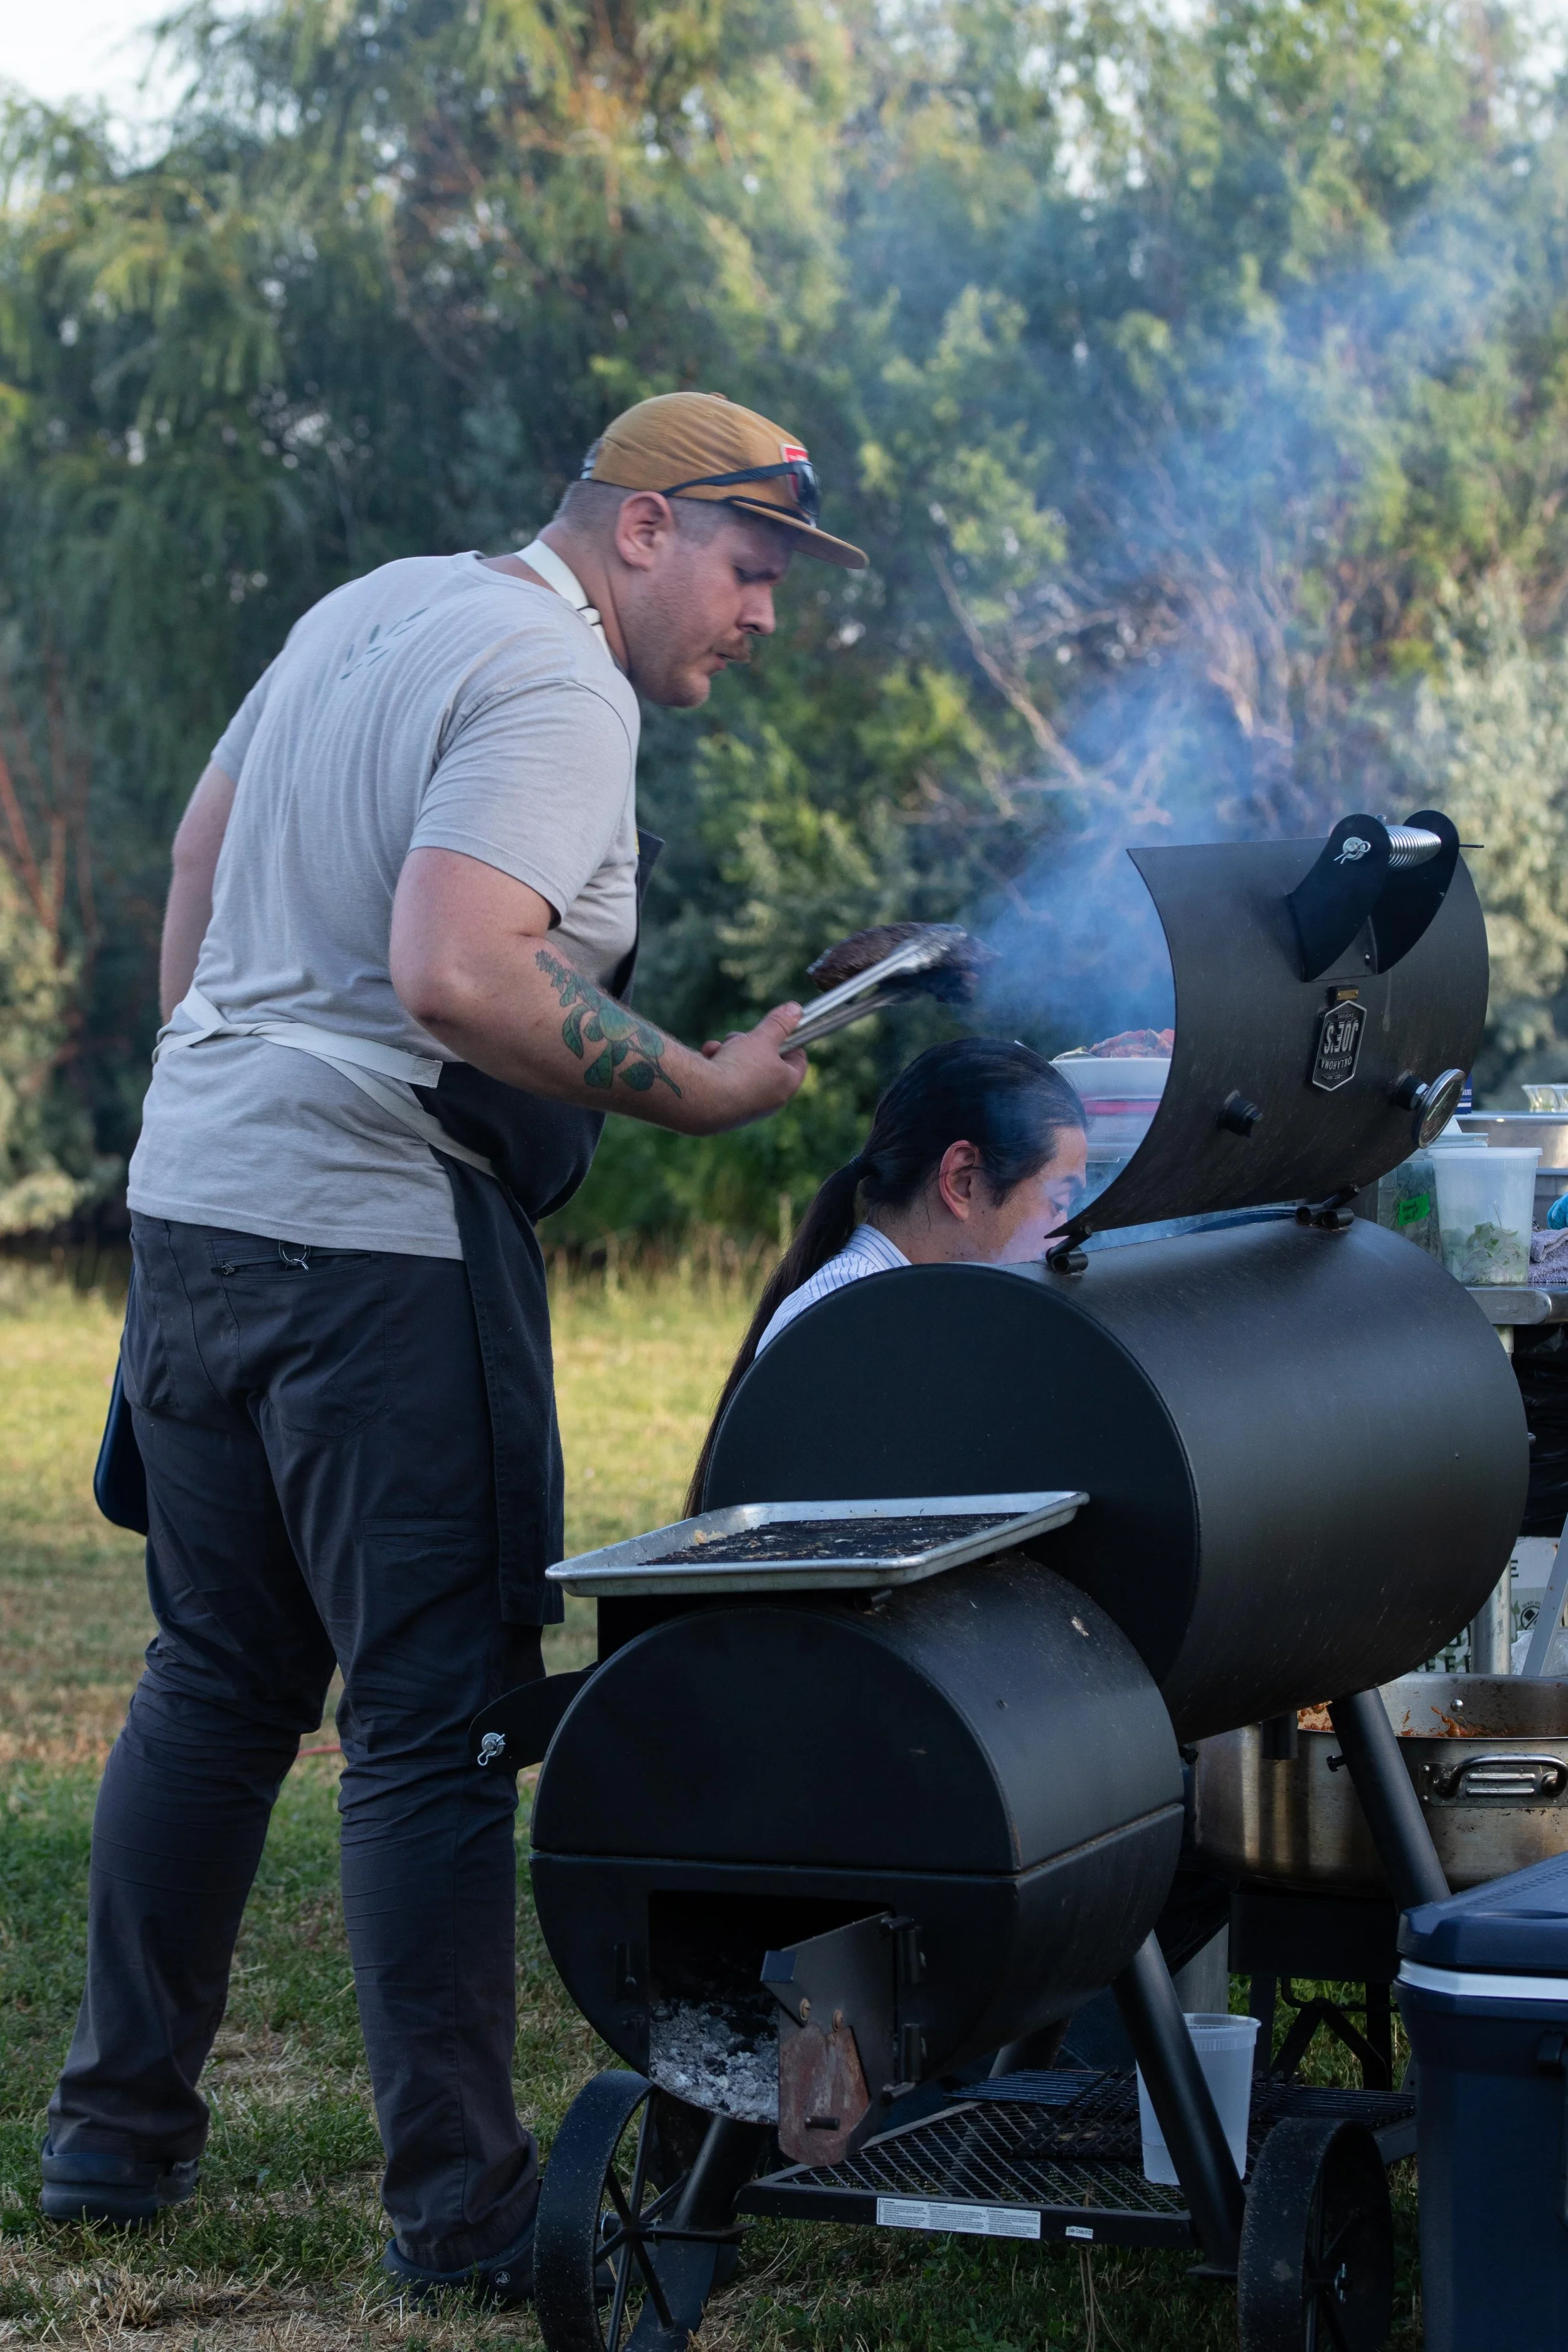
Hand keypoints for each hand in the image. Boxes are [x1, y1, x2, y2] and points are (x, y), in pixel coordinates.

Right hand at [689, 1002, 805, 1131]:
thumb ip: (779, 1023)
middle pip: (766, 1062)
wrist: (705, 1098)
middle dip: (751, 1044)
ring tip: (721, 1048)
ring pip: (742, 1070)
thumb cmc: (741, 1068)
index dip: (789, 1040)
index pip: (798, 1059)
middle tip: (742, 1037)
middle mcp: (770, 1099)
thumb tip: (795, 1009)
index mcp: (787, 1084)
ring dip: (730, 1052)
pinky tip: (709, 1059)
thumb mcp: (763, 1038)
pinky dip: (717, 1067)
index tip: (776, 1029)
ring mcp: (747, 1106)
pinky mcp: (725, 1109)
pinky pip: (725, 1082)